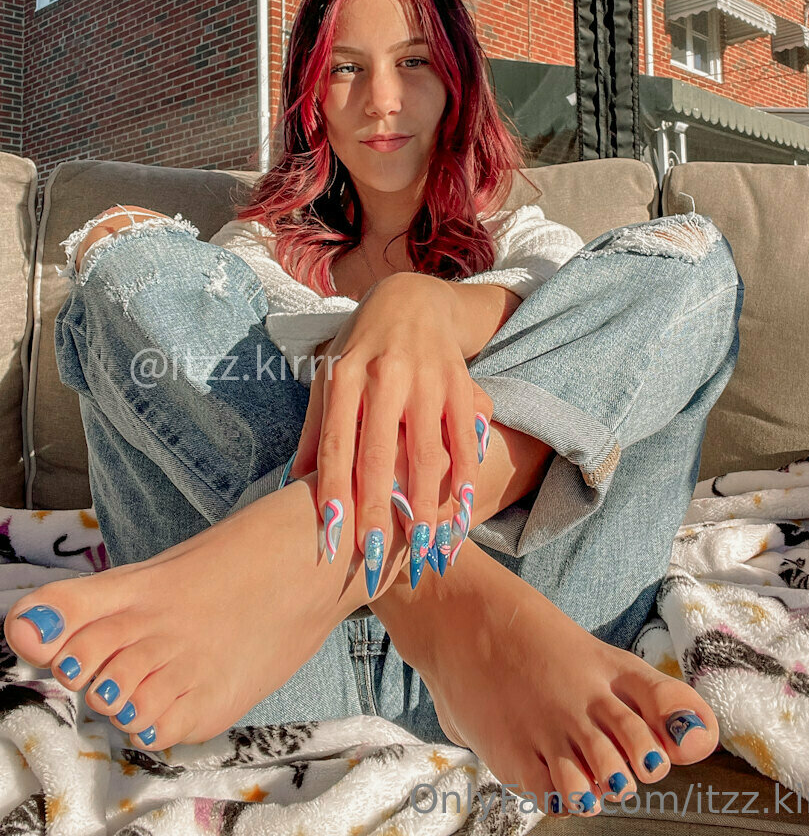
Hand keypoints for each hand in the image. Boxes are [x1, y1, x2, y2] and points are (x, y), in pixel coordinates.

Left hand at [290, 274, 492, 596]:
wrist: (412, 299)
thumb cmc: (361, 346)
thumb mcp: (328, 375)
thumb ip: (315, 429)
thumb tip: (292, 485)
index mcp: (344, 376)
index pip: (337, 444)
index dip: (334, 492)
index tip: (332, 536)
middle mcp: (384, 376)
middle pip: (380, 455)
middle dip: (378, 511)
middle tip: (376, 559)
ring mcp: (426, 379)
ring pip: (428, 453)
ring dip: (425, 505)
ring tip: (422, 547)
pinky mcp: (460, 383)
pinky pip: (465, 437)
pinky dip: (465, 477)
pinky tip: (461, 512)